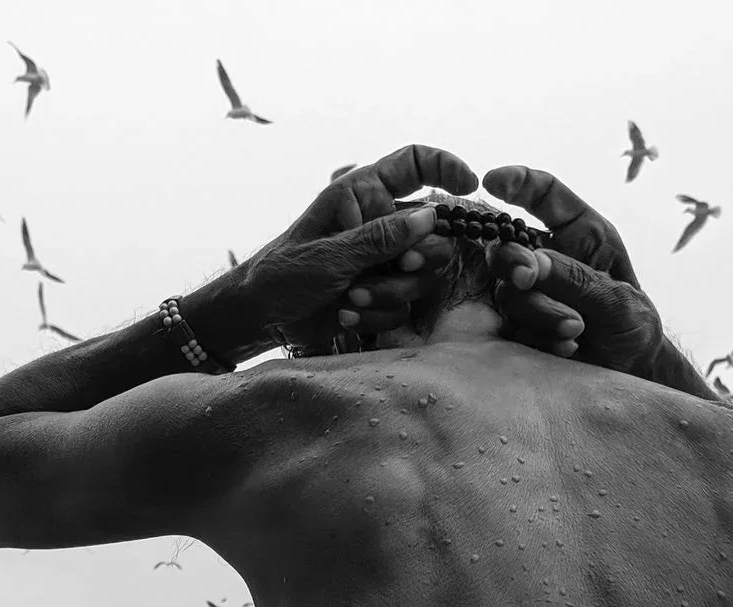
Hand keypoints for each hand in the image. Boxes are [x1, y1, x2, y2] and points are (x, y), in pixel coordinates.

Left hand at [244, 145, 476, 351]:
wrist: (262, 318)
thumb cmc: (282, 273)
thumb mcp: (330, 253)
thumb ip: (381, 237)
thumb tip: (431, 216)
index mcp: (363, 193)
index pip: (414, 162)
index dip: (446, 166)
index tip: (470, 184)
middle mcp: (380, 223)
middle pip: (434, 233)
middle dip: (418, 259)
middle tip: (399, 267)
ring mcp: (384, 260)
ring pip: (424, 274)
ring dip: (392, 292)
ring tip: (352, 297)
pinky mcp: (383, 293)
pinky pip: (406, 304)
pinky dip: (379, 312)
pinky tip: (347, 314)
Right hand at [482, 166, 662, 373]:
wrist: (627, 371)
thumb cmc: (632, 325)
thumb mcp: (618, 300)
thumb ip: (577, 280)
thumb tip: (532, 264)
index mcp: (579, 233)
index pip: (544, 194)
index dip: (517, 181)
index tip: (492, 180)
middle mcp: (548, 257)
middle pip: (506, 245)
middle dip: (514, 261)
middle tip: (528, 278)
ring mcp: (529, 293)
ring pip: (507, 292)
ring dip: (539, 312)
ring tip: (576, 331)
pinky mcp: (518, 325)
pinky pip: (510, 326)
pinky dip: (537, 337)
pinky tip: (566, 349)